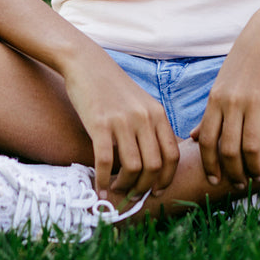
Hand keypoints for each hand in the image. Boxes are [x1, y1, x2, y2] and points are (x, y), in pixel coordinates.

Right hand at [62, 51, 179, 200]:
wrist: (87, 64)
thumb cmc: (114, 88)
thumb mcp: (142, 103)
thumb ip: (152, 127)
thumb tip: (157, 162)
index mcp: (158, 114)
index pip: (172, 155)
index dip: (166, 178)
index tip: (156, 191)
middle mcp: (144, 117)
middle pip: (154, 166)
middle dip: (144, 187)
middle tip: (133, 195)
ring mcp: (122, 120)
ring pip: (133, 167)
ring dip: (125, 186)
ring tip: (116, 190)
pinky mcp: (99, 123)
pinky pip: (105, 161)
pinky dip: (104, 181)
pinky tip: (100, 188)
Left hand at [191, 16, 259, 188]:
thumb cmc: (244, 61)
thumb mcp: (221, 85)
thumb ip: (210, 113)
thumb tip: (194, 138)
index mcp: (215, 100)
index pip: (206, 141)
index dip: (209, 165)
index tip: (215, 181)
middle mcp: (232, 102)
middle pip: (228, 149)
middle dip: (233, 172)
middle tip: (240, 184)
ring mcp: (255, 100)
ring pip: (251, 146)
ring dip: (255, 166)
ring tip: (259, 174)